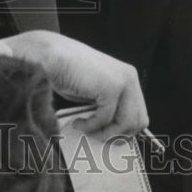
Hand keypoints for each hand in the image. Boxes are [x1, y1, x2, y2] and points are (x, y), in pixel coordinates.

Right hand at [0, 30, 148, 135]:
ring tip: (85, 128)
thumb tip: (114, 134)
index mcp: (128, 77)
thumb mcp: (94, 93)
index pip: (140, 115)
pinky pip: (106, 119)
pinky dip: (90, 126)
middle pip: (139, 122)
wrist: (51, 55)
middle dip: (117, 135)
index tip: (106, 136)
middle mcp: (130, 77)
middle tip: (96, 136)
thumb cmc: (67, 73)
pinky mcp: (110, 87)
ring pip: (126, 124)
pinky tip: (77, 121)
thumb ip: (108, 108)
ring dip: (104, 133)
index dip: (124, 131)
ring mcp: (122, 81)